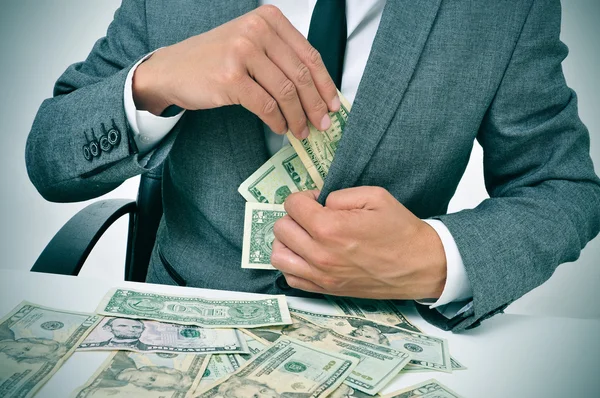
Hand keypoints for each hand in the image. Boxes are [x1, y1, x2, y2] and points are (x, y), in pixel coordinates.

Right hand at [132, 5, 338, 138]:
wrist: (173, 69)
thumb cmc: (214, 59)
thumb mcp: (251, 45)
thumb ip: (281, 58)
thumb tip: (317, 91)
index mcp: (268, 19)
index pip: (308, 54)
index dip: (325, 84)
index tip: (333, 104)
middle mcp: (256, 30)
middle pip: (300, 74)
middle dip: (315, 104)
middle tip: (322, 124)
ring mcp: (242, 52)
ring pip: (286, 91)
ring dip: (297, 117)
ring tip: (301, 131)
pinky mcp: (231, 78)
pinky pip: (266, 105)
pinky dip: (277, 121)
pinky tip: (280, 128)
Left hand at [271, 187, 447, 299]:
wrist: (420, 265)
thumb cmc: (400, 230)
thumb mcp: (374, 196)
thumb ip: (339, 195)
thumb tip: (319, 203)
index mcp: (330, 228)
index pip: (292, 205)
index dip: (304, 197)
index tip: (316, 200)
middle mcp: (320, 254)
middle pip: (281, 228)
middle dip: (294, 216)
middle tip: (312, 216)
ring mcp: (321, 276)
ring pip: (278, 255)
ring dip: (287, 241)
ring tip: (304, 235)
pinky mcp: (326, 290)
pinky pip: (290, 277)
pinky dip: (292, 263)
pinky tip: (307, 254)